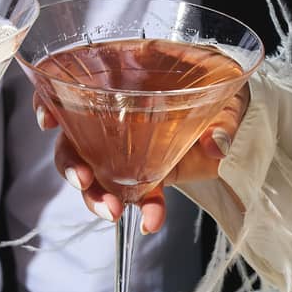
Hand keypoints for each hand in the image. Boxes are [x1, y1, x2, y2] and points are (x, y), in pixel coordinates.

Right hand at [36, 83, 249, 231]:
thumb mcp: (228, 81)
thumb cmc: (225, 80)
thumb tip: (215, 144)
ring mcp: (127, 144)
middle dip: (71, 164)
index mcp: (125, 71)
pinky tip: (149, 221)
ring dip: (96, 194)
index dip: (50, 99)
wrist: (242, 114)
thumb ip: (223, 112)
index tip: (49, 121)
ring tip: (112, 211)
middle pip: (73, 137)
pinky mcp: (146, 170)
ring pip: (94, 171)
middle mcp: (115, 108)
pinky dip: (140, 208)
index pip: (72, 80)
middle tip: (84, 181)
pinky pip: (134, 192)